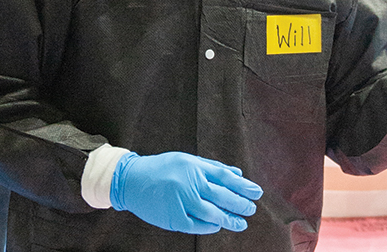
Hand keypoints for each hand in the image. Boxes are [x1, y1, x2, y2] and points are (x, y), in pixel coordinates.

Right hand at [110, 151, 262, 233]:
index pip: (225, 177)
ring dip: (229, 219)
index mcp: (194, 167)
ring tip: (241, 223)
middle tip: (251, 209)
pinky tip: (217, 226)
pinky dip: (209, 226)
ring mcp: (181, 201)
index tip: (256, 192)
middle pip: (222, 196)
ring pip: (212, 213)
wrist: (131, 180)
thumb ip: (212, 167)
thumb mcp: (187, 160)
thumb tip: (237, 172)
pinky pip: (196, 225)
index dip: (243, 186)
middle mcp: (190, 183)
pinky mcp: (173, 218)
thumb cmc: (162, 168)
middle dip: (240, 204)